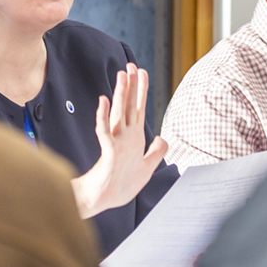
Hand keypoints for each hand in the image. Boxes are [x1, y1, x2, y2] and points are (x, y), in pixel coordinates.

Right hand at [71, 63, 167, 218]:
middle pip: (129, 105)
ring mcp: (116, 142)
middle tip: (131, 65)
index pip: (138, 108)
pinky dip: (103, 116)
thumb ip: (157, 152)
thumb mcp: (148, 168)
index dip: (141, 90)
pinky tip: (103, 101)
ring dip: (120, 94)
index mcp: (134, 137)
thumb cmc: (124, 185)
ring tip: (122, 76)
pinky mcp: (108, 151)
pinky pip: (104, 131)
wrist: (106, 201)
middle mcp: (125, 135)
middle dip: (131, 85)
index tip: (142, 72)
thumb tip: (163, 137)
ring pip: (119, 113)